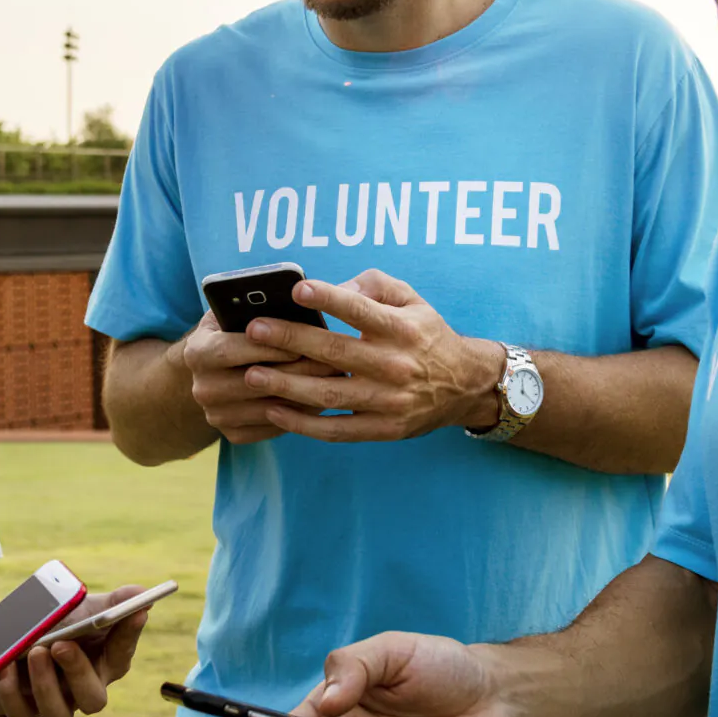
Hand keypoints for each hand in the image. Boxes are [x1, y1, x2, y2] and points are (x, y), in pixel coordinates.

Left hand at [0, 585, 155, 716]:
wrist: (20, 638)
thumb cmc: (62, 622)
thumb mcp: (84, 607)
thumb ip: (112, 602)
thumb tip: (141, 592)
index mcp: (105, 663)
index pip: (123, 653)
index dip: (129, 635)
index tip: (134, 612)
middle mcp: (84, 689)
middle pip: (93, 700)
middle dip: (78, 673)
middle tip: (61, 645)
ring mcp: (56, 703)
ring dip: (45, 686)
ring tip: (35, 651)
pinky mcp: (26, 709)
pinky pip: (21, 714)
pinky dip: (11, 692)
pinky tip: (6, 665)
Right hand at [177, 311, 343, 445]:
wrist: (214, 371)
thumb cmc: (234, 331)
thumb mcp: (235, 312)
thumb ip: (259, 306)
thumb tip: (304, 295)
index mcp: (196, 351)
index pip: (230, 349)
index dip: (269, 345)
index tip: (304, 340)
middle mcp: (201, 388)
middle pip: (253, 382)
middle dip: (296, 372)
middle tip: (334, 362)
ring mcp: (215, 416)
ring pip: (268, 409)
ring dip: (304, 396)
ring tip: (336, 381)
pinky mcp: (231, 435)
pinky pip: (272, 428)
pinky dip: (298, 416)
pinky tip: (321, 399)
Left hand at [244, 270, 503, 443]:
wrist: (465, 385)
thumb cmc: (426, 334)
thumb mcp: (412, 300)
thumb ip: (373, 286)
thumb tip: (332, 289)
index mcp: (402, 329)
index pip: (361, 311)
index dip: (329, 300)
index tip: (296, 291)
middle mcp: (395, 365)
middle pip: (335, 353)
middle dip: (290, 341)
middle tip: (253, 330)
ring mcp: (389, 402)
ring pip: (330, 395)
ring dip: (287, 386)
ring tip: (252, 374)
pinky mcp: (384, 430)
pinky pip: (338, 430)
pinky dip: (304, 425)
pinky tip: (274, 411)